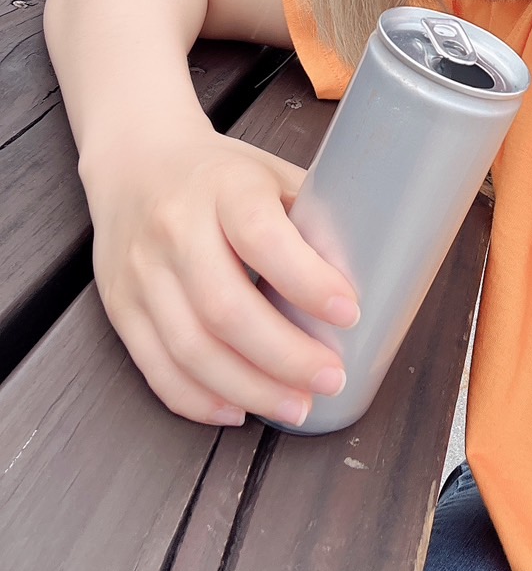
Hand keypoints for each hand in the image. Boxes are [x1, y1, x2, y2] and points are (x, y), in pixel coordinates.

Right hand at [81, 127, 359, 427]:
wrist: (137, 161)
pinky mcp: (120, 306)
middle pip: (226, 308)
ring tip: (296, 406)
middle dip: (285, 356)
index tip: (350, 312)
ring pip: (190, 348)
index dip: (308, 281)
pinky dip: (199, 399)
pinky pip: (156, 367)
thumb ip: (313, 220)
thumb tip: (371, 275)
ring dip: (249, 389)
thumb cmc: (222, 174)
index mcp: (225, 186)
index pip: (263, 237)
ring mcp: (142, 271)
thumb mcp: (273, 175)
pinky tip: (238, 409)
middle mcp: (176, 228)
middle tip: (330, 379)